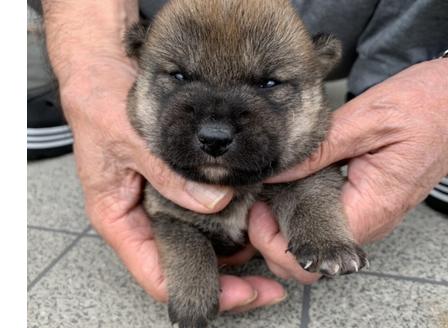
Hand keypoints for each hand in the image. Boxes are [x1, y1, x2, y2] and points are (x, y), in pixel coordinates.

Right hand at [57, 57, 284, 310]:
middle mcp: (143, 217)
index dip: (203, 291)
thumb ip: (166, 172)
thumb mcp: (128, 139)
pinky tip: (254, 221)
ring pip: (198, 242)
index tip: (242, 294)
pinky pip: (206, 212)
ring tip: (268, 255)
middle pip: (185, 265)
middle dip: (227, 280)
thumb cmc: (99, 105)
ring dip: (232, 254)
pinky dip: (230, 221)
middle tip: (268, 285)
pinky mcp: (178, 183)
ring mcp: (162, 201)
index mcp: (120, 218)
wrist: (100, 71)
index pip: (159, 273)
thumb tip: (214, 202)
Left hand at [249, 58, 447, 281]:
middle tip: (256, 204)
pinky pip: (330, 219)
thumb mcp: (366, 120)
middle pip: (313, 258)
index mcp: (371, 207)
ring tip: (267, 196)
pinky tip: (287, 190)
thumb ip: (317, 150)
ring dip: (287, 227)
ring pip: (319, 240)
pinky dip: (302, 213)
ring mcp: (371, 212)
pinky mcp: (369, 200)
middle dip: (275, 240)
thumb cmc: (427, 105)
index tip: (258, 212)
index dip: (278, 243)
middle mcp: (372, 219)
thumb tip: (274, 172)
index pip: (315, 255)